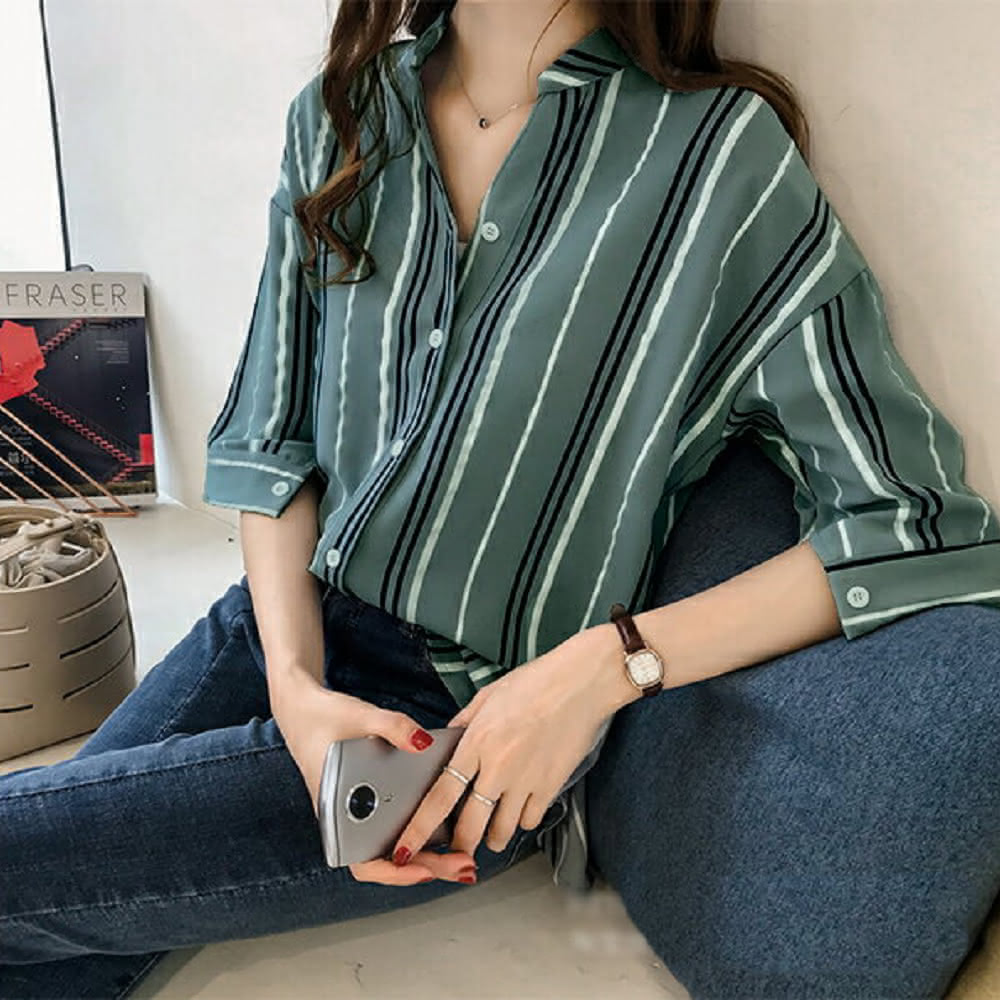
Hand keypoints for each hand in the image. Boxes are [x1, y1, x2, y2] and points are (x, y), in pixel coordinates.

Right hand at [272, 670, 477, 885]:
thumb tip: (423, 743)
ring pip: (395, 846)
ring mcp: (361, 812)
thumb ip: (393, 727)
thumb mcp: (361, 715)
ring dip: (428, 853)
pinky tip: (449, 823)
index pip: (363, 862)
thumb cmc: (325, 717)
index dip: (395, 873)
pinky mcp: (372, 800)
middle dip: (429, 867)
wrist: (303, 709)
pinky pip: (396, 825)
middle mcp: (349, 818)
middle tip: (464, 866)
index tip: (424, 871)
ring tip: (463, 853)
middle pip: (390, 859)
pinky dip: (421, 829)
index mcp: (338, 810)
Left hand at [388, 624, 635, 867]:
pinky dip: (522, 820)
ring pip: (502, 831)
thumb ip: (464, 724)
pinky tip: (521, 809)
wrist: (580, 683)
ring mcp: (526, 781)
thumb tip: (447, 741)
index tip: (404, 850)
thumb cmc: (535, 682)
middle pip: (469, 825)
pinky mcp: (551, 786)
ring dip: (492, 836)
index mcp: (476, 743)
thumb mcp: (488, 696)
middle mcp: (497, 768)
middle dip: (458, 844)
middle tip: (456, 847)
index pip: (440, 796)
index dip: (419, 829)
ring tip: (492, 831)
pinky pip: (530, 820)